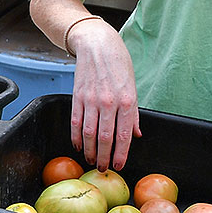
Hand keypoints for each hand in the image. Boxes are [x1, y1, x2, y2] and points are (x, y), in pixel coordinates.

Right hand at [68, 17, 140, 171]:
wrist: (97, 44)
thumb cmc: (118, 64)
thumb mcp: (132, 87)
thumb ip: (133, 113)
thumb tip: (136, 135)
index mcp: (126, 100)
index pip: (123, 135)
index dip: (121, 154)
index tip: (119, 166)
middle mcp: (108, 102)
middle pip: (104, 138)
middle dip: (104, 158)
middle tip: (103, 168)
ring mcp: (91, 100)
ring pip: (88, 134)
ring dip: (89, 151)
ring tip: (91, 160)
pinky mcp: (77, 96)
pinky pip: (75, 122)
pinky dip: (76, 137)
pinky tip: (78, 145)